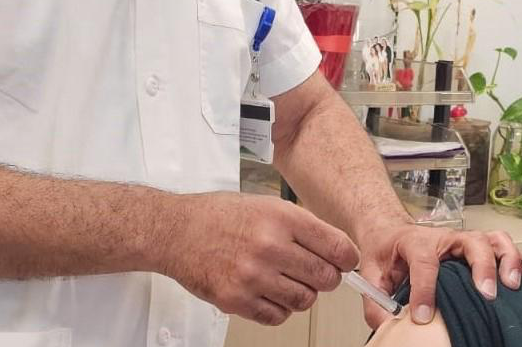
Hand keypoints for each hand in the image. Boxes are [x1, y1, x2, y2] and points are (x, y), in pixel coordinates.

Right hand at [161, 192, 359, 325]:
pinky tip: (266, 291)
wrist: (175, 231)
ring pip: (305, 301)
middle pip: (326, 278)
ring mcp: (252, 276)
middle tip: (313, 272)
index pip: (338, 248)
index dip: (346, 258)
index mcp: (280, 218)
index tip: (343, 262)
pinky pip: (277, 316)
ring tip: (283, 280)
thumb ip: (300, 226)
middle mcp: (269, 247)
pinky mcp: (237, 300)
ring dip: (301, 293)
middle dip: (325, 277)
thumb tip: (335, 250)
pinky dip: (278, 308)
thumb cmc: (216, 216)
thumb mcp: (264, 205)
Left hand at [358, 224, 521, 327]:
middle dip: (481, 268)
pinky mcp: (472, 247)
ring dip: (503, 261)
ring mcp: (460, 241)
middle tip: (485, 295)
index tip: (424, 315)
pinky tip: (514, 278)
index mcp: (413, 241)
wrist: (389, 232)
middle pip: (470, 242)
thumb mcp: (372, 273)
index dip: (425, 290)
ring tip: (508, 286)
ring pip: (489, 241)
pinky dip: (510, 259)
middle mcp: (442, 238)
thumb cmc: (385, 251)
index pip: (424, 263)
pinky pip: (498, 245)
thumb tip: (387, 326)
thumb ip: (376, 300)